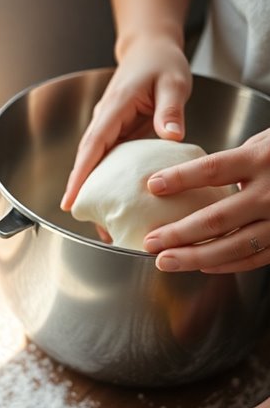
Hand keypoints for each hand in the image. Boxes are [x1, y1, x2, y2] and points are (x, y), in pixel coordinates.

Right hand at [60, 36, 191, 209]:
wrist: (151, 50)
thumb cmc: (161, 63)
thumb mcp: (173, 81)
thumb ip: (171, 108)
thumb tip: (172, 135)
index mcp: (114, 108)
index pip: (93, 145)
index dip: (81, 174)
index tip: (71, 199)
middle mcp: (105, 121)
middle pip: (87, 161)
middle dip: (82, 191)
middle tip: (89, 222)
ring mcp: (109, 130)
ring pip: (95, 164)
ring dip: (94, 191)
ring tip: (103, 223)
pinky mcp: (117, 136)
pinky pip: (109, 163)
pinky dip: (109, 184)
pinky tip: (118, 204)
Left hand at [144, 129, 269, 272]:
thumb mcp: (267, 142)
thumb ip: (237, 160)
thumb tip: (194, 180)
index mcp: (263, 158)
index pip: (214, 169)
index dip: (181, 179)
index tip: (152, 186)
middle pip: (217, 217)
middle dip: (178, 232)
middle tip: (150, 241)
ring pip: (233, 246)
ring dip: (195, 257)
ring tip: (165, 261)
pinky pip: (253, 258)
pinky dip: (225, 264)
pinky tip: (202, 265)